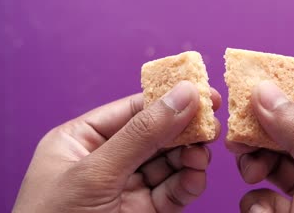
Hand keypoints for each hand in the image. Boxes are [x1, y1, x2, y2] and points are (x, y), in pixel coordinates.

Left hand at [13, 81, 220, 212]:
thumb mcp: (96, 173)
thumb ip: (142, 134)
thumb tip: (182, 94)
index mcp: (82, 140)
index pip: (132, 110)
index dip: (167, 99)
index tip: (201, 92)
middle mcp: (106, 160)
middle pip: (155, 135)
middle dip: (183, 131)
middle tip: (211, 126)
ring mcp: (125, 187)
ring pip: (168, 164)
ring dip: (189, 158)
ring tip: (201, 157)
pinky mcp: (142, 212)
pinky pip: (172, 192)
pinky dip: (187, 184)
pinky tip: (194, 178)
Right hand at [227, 81, 293, 212]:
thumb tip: (267, 93)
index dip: (280, 103)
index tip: (244, 100)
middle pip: (292, 139)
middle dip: (264, 141)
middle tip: (237, 142)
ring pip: (277, 168)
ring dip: (258, 169)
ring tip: (251, 175)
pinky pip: (271, 201)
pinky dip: (259, 204)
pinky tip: (263, 211)